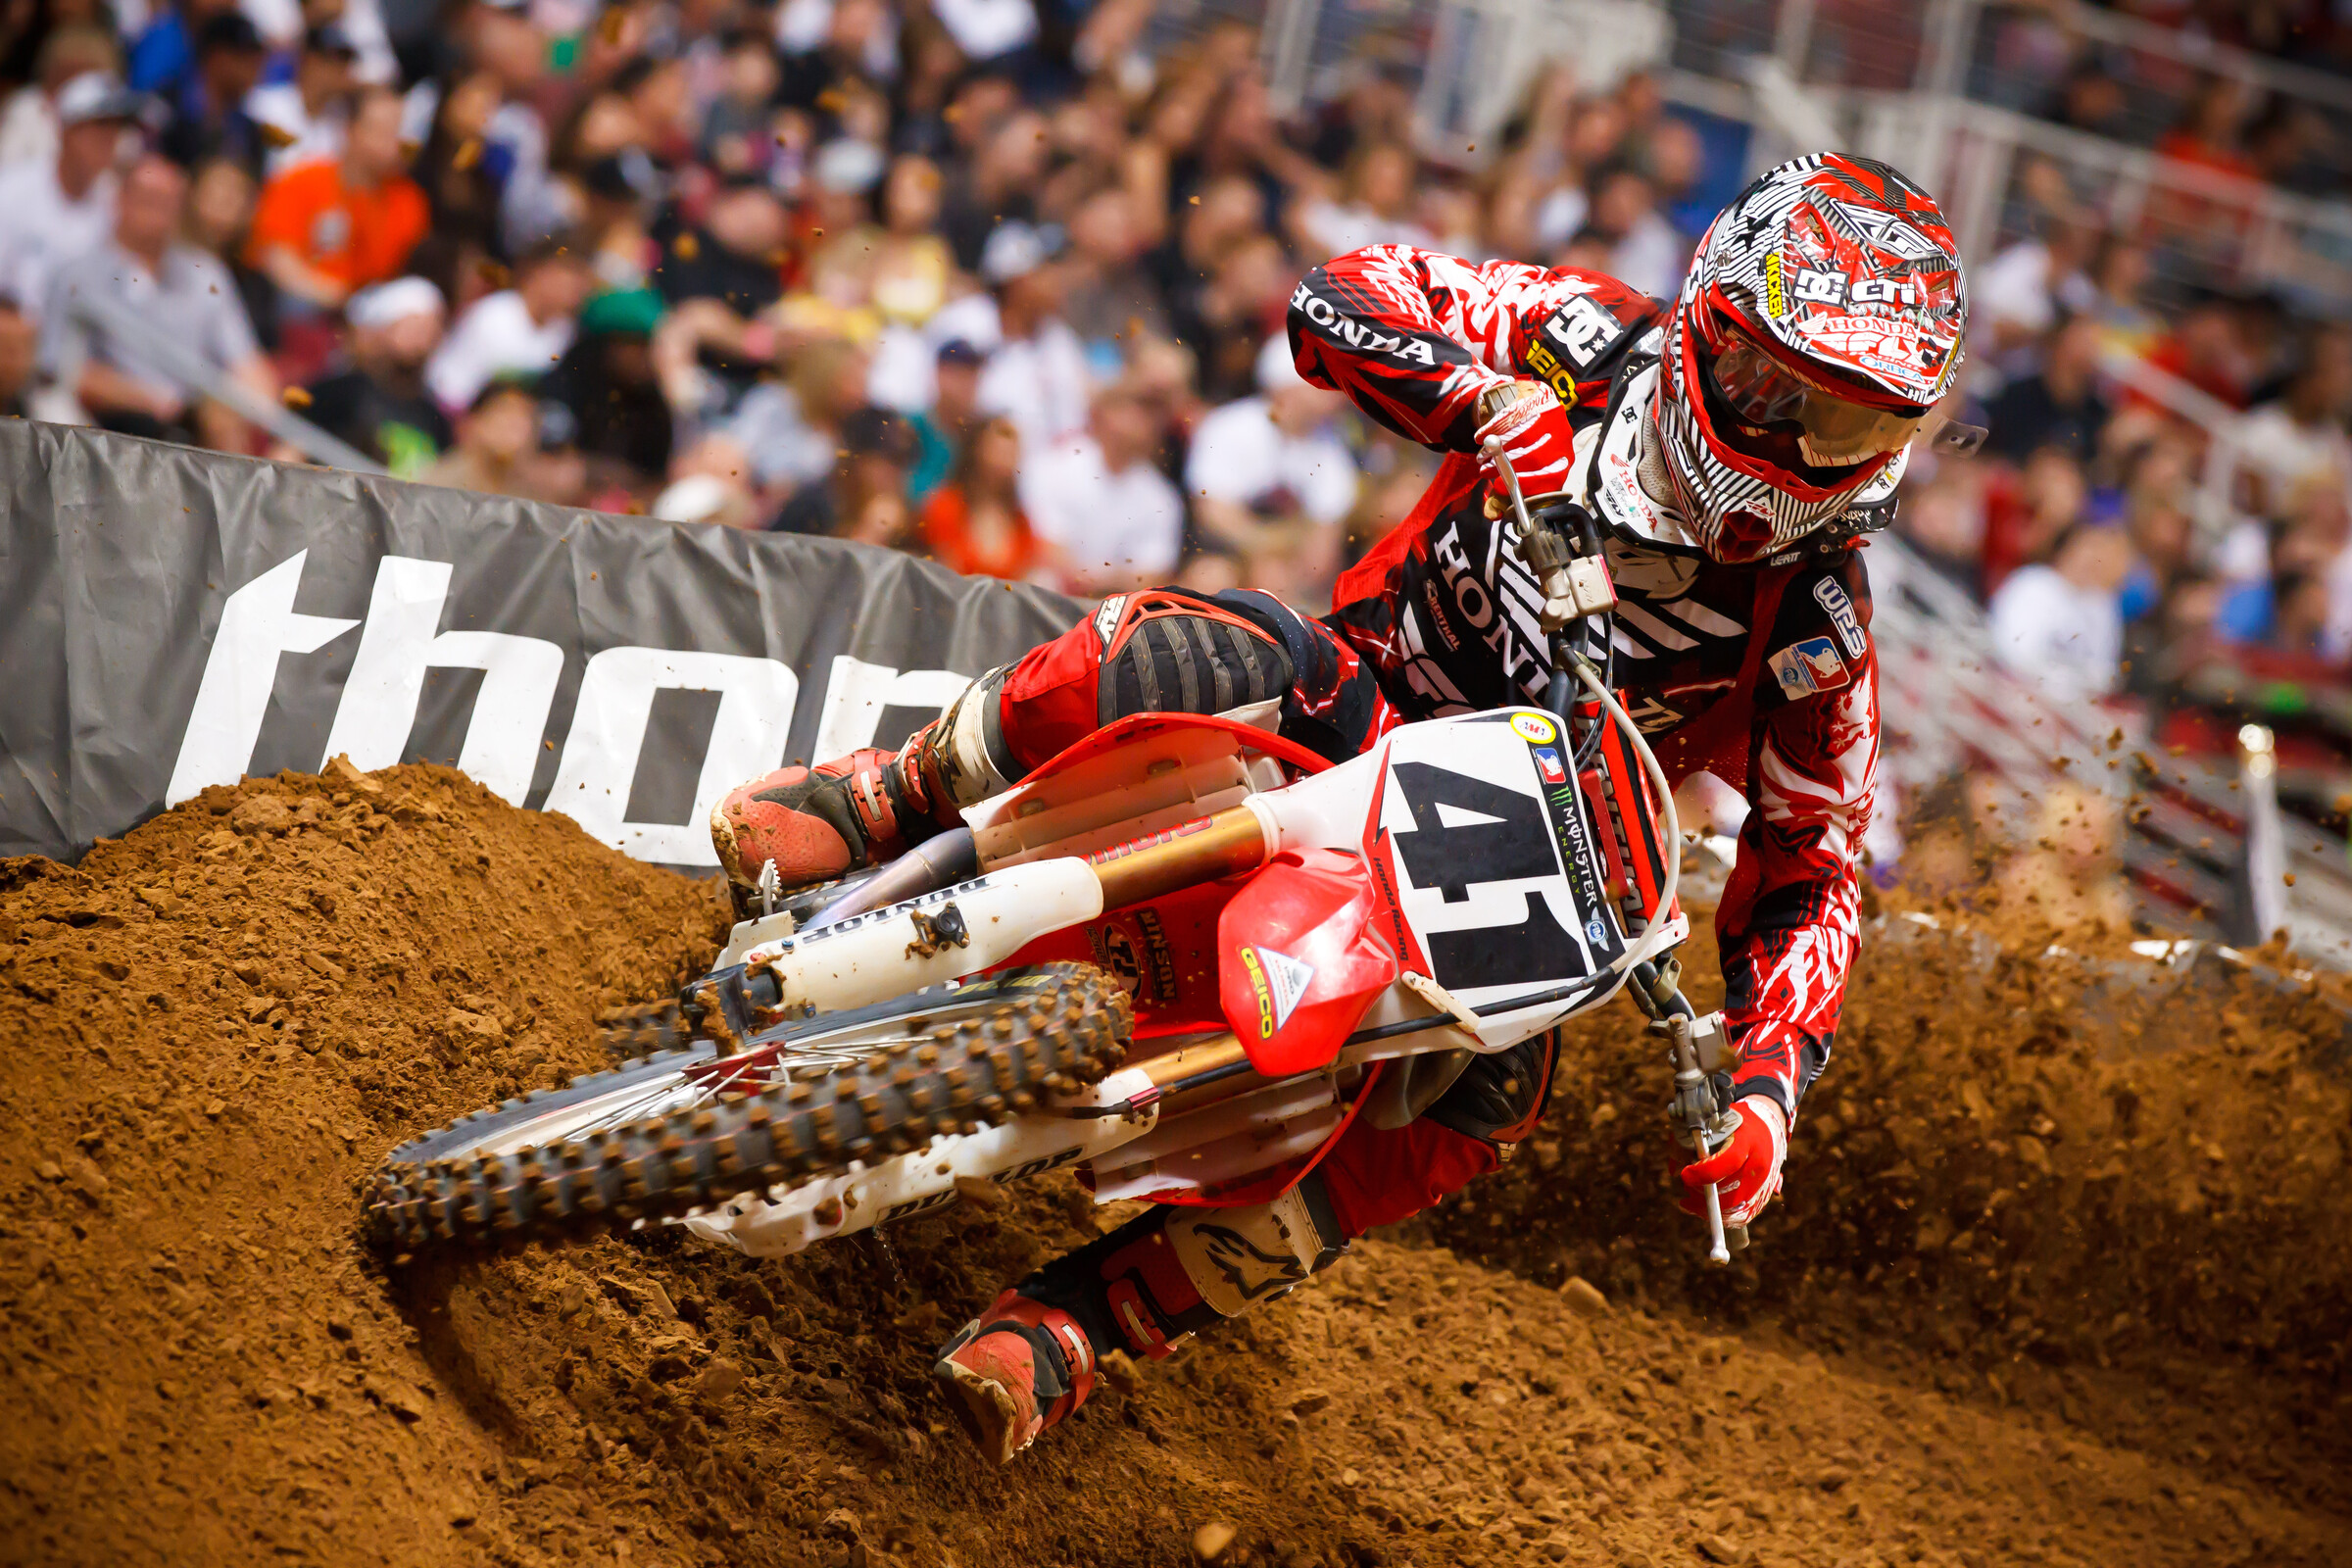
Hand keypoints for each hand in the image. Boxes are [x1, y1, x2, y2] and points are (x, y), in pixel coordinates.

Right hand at [1475, 380, 1576, 513]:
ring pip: (1526, 436)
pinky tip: (1481, 436)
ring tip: (1482, 455)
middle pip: (1538, 456)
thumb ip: (1503, 493)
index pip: (1551, 477)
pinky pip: (1514, 415)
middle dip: (1507, 467)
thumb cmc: (1517, 443)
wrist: (1518, 404)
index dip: (1525, 484)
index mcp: (1561, 461)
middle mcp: (1562, 439)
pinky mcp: (1540, 397)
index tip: (1499, 487)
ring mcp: (1553, 416)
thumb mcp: (1512, 470)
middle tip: (1484, 471)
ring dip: (1499, 449)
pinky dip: (1493, 428)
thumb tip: (1492, 514)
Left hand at [1677, 1095, 1786, 1226]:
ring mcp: (1765, 1182)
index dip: (1703, 1172)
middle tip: (1686, 1189)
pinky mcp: (1765, 1195)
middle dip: (1702, 1194)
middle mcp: (1759, 1164)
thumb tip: (1673, 1169)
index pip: (1728, 1161)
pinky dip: (1722, 1217)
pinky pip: (1744, 1215)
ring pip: (1736, 1208)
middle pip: (1731, 1191)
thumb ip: (1689, 1141)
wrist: (1769, 1127)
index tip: (1685, 1174)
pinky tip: (1704, 1210)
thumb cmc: (1734, 1124)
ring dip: (1709, 1209)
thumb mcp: (1711, 1123)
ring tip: (1691, 1199)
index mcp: (1748, 1140)